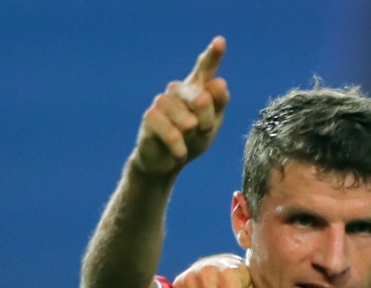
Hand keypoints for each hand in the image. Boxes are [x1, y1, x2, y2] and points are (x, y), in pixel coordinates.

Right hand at [132, 37, 230, 177]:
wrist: (168, 162)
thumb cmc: (193, 140)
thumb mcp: (212, 125)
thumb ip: (218, 105)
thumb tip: (218, 82)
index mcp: (197, 89)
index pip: (205, 70)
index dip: (212, 55)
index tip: (220, 41)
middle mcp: (178, 91)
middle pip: (199, 97)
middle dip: (206, 117)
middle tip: (203, 129)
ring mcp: (162, 102)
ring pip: (183, 114)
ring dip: (190, 130)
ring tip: (190, 140)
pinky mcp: (149, 118)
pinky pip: (169, 131)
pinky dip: (178, 145)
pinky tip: (181, 153)